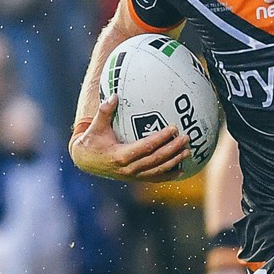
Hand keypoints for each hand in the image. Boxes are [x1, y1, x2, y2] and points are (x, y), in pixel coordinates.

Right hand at [69, 99, 189, 181]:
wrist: (84, 160)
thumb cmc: (91, 139)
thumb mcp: (95, 126)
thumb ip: (105, 111)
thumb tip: (114, 96)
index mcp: (121, 155)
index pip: (146, 147)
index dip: (161, 138)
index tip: (173, 128)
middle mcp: (128, 169)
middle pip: (156, 160)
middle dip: (173, 150)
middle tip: (186, 138)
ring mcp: (132, 175)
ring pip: (157, 170)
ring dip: (174, 161)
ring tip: (188, 152)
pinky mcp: (134, 178)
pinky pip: (154, 178)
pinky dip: (168, 175)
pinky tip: (181, 170)